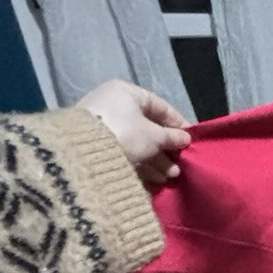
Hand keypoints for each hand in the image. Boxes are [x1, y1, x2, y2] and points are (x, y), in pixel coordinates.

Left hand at [76, 79, 191, 188]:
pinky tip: (155, 180)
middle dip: (166, 148)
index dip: (178, 123)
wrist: (81, 153)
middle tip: (180, 164)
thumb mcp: (153, 136)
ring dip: (156, 160)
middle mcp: (113, 106)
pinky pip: (124, 153)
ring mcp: (102, 126)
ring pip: (137, 143)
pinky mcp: (95, 146)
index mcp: (127, 93)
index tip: (191, 139)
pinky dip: (140, 164)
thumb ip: (171, 137)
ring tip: (170, 176)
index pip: (159, 106)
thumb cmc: (124, 133)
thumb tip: (185, 138)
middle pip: (148, 127)